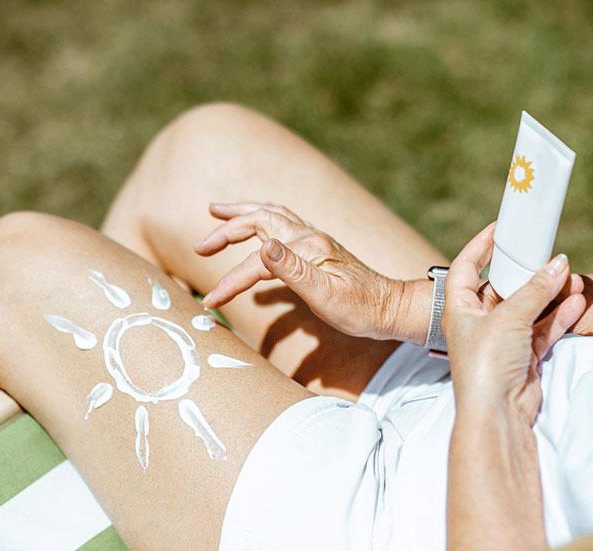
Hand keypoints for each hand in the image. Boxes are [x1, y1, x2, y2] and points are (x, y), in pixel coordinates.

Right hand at [195, 202, 403, 339]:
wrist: (391, 308)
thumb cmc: (360, 309)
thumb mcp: (326, 295)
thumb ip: (293, 270)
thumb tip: (263, 246)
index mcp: (307, 247)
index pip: (257, 260)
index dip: (230, 279)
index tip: (211, 300)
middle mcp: (309, 237)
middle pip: (259, 219)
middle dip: (227, 228)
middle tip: (201, 244)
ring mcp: (314, 241)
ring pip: (271, 216)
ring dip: (242, 214)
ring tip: (217, 212)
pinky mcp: (318, 250)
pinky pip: (282, 226)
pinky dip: (262, 223)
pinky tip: (257, 234)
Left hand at [443, 231, 585, 423]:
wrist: (496, 414)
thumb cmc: (486, 364)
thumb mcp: (509, 318)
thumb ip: (535, 290)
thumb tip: (558, 263)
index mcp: (459, 309)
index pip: (466, 268)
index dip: (480, 246)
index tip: (499, 228)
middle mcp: (478, 323)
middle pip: (504, 287)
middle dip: (529, 273)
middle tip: (551, 256)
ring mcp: (501, 340)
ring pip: (529, 308)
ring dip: (550, 294)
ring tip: (573, 278)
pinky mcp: (522, 357)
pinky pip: (542, 329)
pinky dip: (558, 316)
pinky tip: (576, 301)